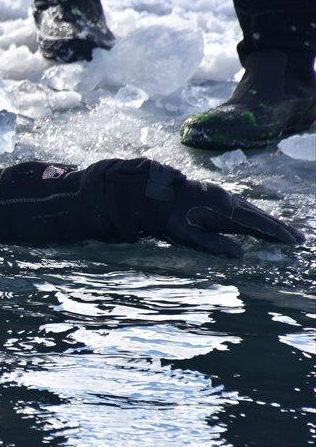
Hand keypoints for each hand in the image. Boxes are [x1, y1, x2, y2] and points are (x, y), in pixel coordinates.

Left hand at [150, 176, 303, 257]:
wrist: (147, 192)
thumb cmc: (163, 218)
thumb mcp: (185, 235)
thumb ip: (212, 245)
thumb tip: (241, 255)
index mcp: (222, 210)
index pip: (256, 224)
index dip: (276, 233)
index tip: (294, 242)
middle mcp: (226, 199)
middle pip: (258, 215)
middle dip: (279, 227)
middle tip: (299, 238)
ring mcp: (220, 194)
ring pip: (250, 209)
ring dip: (268, 220)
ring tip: (284, 231)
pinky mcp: (213, 194)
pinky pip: (240, 205)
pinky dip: (254, 214)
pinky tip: (255, 219)